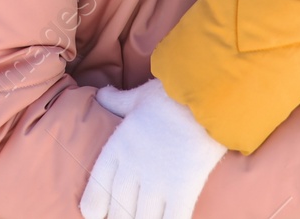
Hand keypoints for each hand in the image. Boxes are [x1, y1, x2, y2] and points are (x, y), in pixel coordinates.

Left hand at [78, 77, 226, 218]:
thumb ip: (117, 100)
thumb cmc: (172, 93)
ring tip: (149, 218)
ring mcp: (157, 180)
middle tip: (129, 216)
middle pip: (120, 209)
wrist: (204, 93)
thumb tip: (101, 93)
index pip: (98, 185)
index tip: (96, 214)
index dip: (95, 205)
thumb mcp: (137, 96)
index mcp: (119, 146)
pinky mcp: (183, 187)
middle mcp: (133, 167)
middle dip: (122, 218)